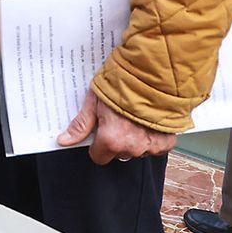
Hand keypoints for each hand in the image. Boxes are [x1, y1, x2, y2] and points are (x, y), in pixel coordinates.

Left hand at [57, 90, 176, 163]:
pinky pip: (155, 147)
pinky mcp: (167, 142)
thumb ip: (81, 125)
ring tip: (134, 116)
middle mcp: (133, 147)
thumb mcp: (94, 101)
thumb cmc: (122, 84)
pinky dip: (152, 136)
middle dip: (116, 140)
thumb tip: (64, 140)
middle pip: (118, 153)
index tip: (100, 131)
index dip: (97, 144)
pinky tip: (148, 121)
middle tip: (118, 118)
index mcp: (112, 140)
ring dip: (135, 138)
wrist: (153, 75)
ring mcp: (151, 146)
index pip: (98, 157)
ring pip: (137, 150)